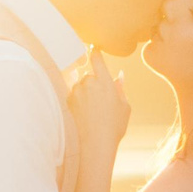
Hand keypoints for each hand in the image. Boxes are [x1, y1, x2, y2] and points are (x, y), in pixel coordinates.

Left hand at [67, 48, 129, 188]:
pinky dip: (77, 96)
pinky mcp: (68, 100)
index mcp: (105, 82)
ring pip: (80, 84)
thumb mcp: (124, 107)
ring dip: (84, 91)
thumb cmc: (114, 126)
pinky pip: (72, 92)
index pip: (96, 58)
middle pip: (89, 75)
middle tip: (101, 99)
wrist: (95, 144)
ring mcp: (76, 91)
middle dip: (94, 82)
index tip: (93, 47)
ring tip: (93, 109)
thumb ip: (120, 88)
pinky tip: (83, 107)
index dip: (95, 51)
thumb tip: (119, 75)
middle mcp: (88, 83)